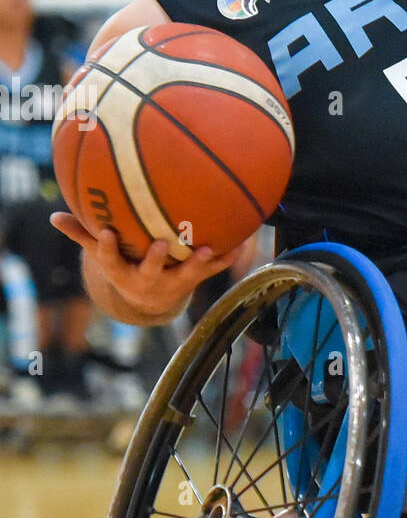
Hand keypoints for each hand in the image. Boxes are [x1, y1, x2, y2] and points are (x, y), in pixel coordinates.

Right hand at [50, 214, 245, 318]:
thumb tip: (54, 216)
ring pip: (185, 275)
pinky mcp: (194, 280)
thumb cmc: (124, 266)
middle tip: (160, 243)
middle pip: (149, 272)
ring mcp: (173, 281)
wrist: (151, 300)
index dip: (108, 248)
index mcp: (122, 271)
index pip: (110, 260)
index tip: (107, 232)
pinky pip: (212, 270)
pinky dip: (227, 258)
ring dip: (197, 263)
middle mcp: (148, 280)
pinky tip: (241, 243)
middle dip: (154, 260)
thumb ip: (82, 234)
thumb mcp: (102, 254)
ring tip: (208, 249)